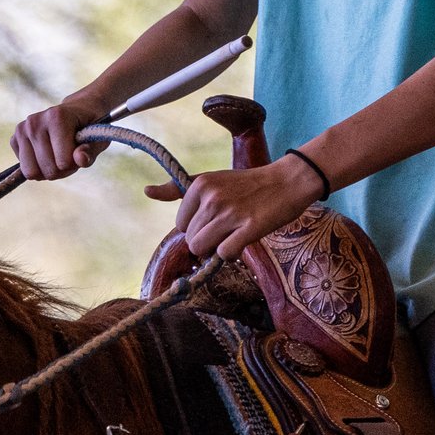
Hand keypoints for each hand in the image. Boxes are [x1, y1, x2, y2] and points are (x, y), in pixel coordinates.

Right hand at [11, 89, 111, 179]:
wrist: (76, 111)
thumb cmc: (89, 126)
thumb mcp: (98, 138)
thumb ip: (91, 150)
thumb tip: (80, 160)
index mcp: (57, 117)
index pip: (63, 162)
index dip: (75, 164)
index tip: (79, 151)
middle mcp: (35, 121)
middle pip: (48, 170)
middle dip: (62, 169)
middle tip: (69, 154)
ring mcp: (22, 129)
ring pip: (32, 173)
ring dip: (48, 171)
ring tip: (57, 155)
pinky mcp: (15, 138)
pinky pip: (24, 170)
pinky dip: (37, 167)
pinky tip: (46, 153)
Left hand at [147, 156, 325, 259]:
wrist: (287, 181)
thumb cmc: (247, 184)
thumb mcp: (211, 179)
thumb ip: (178, 188)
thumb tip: (146, 191)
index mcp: (200, 184)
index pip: (180, 224)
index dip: (197, 226)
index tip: (215, 217)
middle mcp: (212, 198)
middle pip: (190, 239)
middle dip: (207, 239)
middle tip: (228, 226)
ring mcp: (230, 213)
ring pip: (203, 249)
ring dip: (217, 248)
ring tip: (233, 234)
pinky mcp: (249, 228)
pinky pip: (225, 255)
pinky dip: (233, 253)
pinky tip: (244, 239)